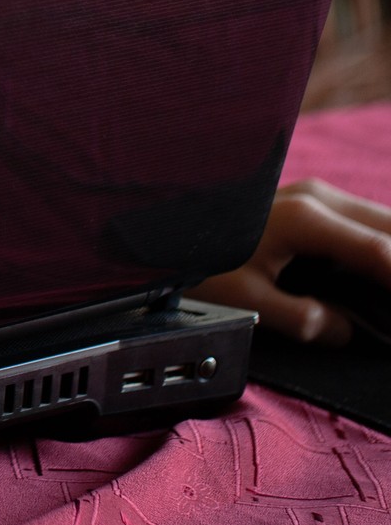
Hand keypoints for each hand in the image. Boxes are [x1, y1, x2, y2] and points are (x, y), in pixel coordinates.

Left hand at [191, 179, 390, 344]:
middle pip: (390, 227)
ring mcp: (316, 194)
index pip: (381, 252)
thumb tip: (344, 330)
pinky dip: (381, 246)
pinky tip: (379, 278)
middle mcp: (317, 196)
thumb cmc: (196, 261)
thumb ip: (303, 319)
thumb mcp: (246, 300)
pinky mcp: (311, 200)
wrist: (157, 228)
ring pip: (382, 221)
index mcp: (307, 219)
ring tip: (388, 290)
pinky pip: (363, 222)